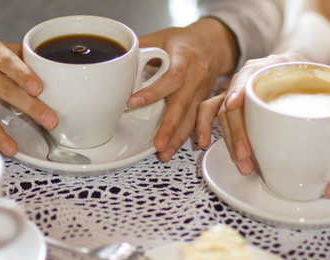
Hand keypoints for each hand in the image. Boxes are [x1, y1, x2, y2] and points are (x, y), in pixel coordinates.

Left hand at [136, 18, 236, 161]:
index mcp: (184, 58)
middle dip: (170, 125)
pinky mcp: (205, 101)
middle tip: (158, 143)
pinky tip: (188, 146)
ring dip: (179, 137)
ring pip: (192, 116)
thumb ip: (140, 46)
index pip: (171, 77)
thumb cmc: (184, 42)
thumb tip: (116, 55)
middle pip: (183, 103)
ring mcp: (203, 90)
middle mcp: (196, 76)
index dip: (153, 92)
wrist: (212, 43)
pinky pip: (199, 120)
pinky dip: (193, 135)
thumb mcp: (161, 36)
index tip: (133, 102)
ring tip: (166, 152)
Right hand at [201, 53, 305, 174]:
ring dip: (227, 140)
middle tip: (247, 157)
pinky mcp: (229, 104)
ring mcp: (235, 91)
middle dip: (237, 134)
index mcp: (266, 68)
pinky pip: (209, 112)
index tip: (234, 103)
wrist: (297, 67)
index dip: (238, 91)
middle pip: (233, 105)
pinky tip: (203, 143)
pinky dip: (203, 127)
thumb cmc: (308, 76)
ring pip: (220, 113)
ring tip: (241, 162)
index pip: (247, 77)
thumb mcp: (322, 80)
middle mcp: (246, 79)